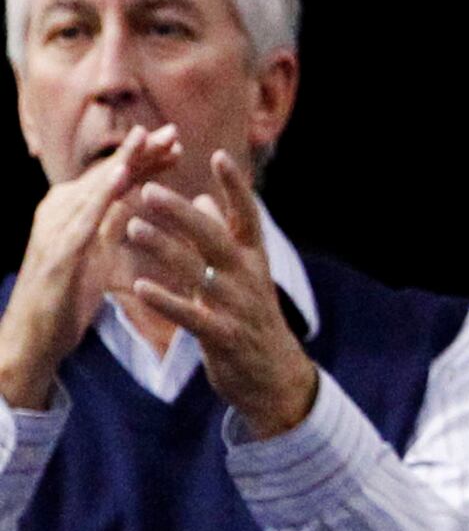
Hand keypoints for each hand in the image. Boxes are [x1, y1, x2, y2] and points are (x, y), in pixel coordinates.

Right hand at [0, 125, 181, 410]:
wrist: (33, 340)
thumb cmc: (67, 294)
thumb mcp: (96, 249)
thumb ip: (112, 218)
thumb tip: (137, 188)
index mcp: (71, 212)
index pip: (112, 177)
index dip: (143, 157)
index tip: (177, 143)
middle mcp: (59, 214)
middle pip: (105, 175)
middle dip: (140, 151)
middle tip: (174, 132)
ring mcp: (56, 231)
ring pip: (94, 188)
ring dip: (123, 161)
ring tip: (148, 139)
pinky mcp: (58, 253)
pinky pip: (84, 218)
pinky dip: (103, 194)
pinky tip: (123, 176)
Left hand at [125, 150, 318, 439]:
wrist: (274, 376)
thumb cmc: (252, 318)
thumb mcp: (243, 274)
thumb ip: (223, 235)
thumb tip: (202, 196)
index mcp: (254, 258)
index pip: (247, 214)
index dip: (234, 185)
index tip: (217, 155)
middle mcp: (249, 276)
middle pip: (215, 236)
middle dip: (181, 212)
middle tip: (149, 190)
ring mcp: (237, 306)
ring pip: (198, 270)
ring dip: (164, 248)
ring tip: (132, 228)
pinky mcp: (223, 336)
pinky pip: (190, 315)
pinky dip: (166, 300)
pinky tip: (142, 286)